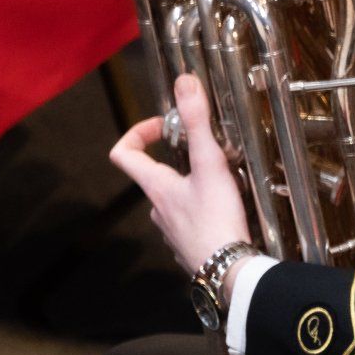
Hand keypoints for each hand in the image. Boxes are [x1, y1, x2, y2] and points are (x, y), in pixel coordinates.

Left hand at [108, 73, 251, 275]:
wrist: (230, 272)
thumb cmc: (217, 221)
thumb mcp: (209, 164)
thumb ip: (197, 122)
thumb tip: (184, 82)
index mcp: (156, 187)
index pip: (124, 153)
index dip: (138, 133)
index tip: (163, 127)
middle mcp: (158, 210)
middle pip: (154, 177)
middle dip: (177, 161)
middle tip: (205, 154)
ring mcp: (172, 232)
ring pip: (174, 203)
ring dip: (191, 189)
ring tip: (222, 185)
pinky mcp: (190, 248)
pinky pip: (191, 225)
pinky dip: (204, 215)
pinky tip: (226, 216)